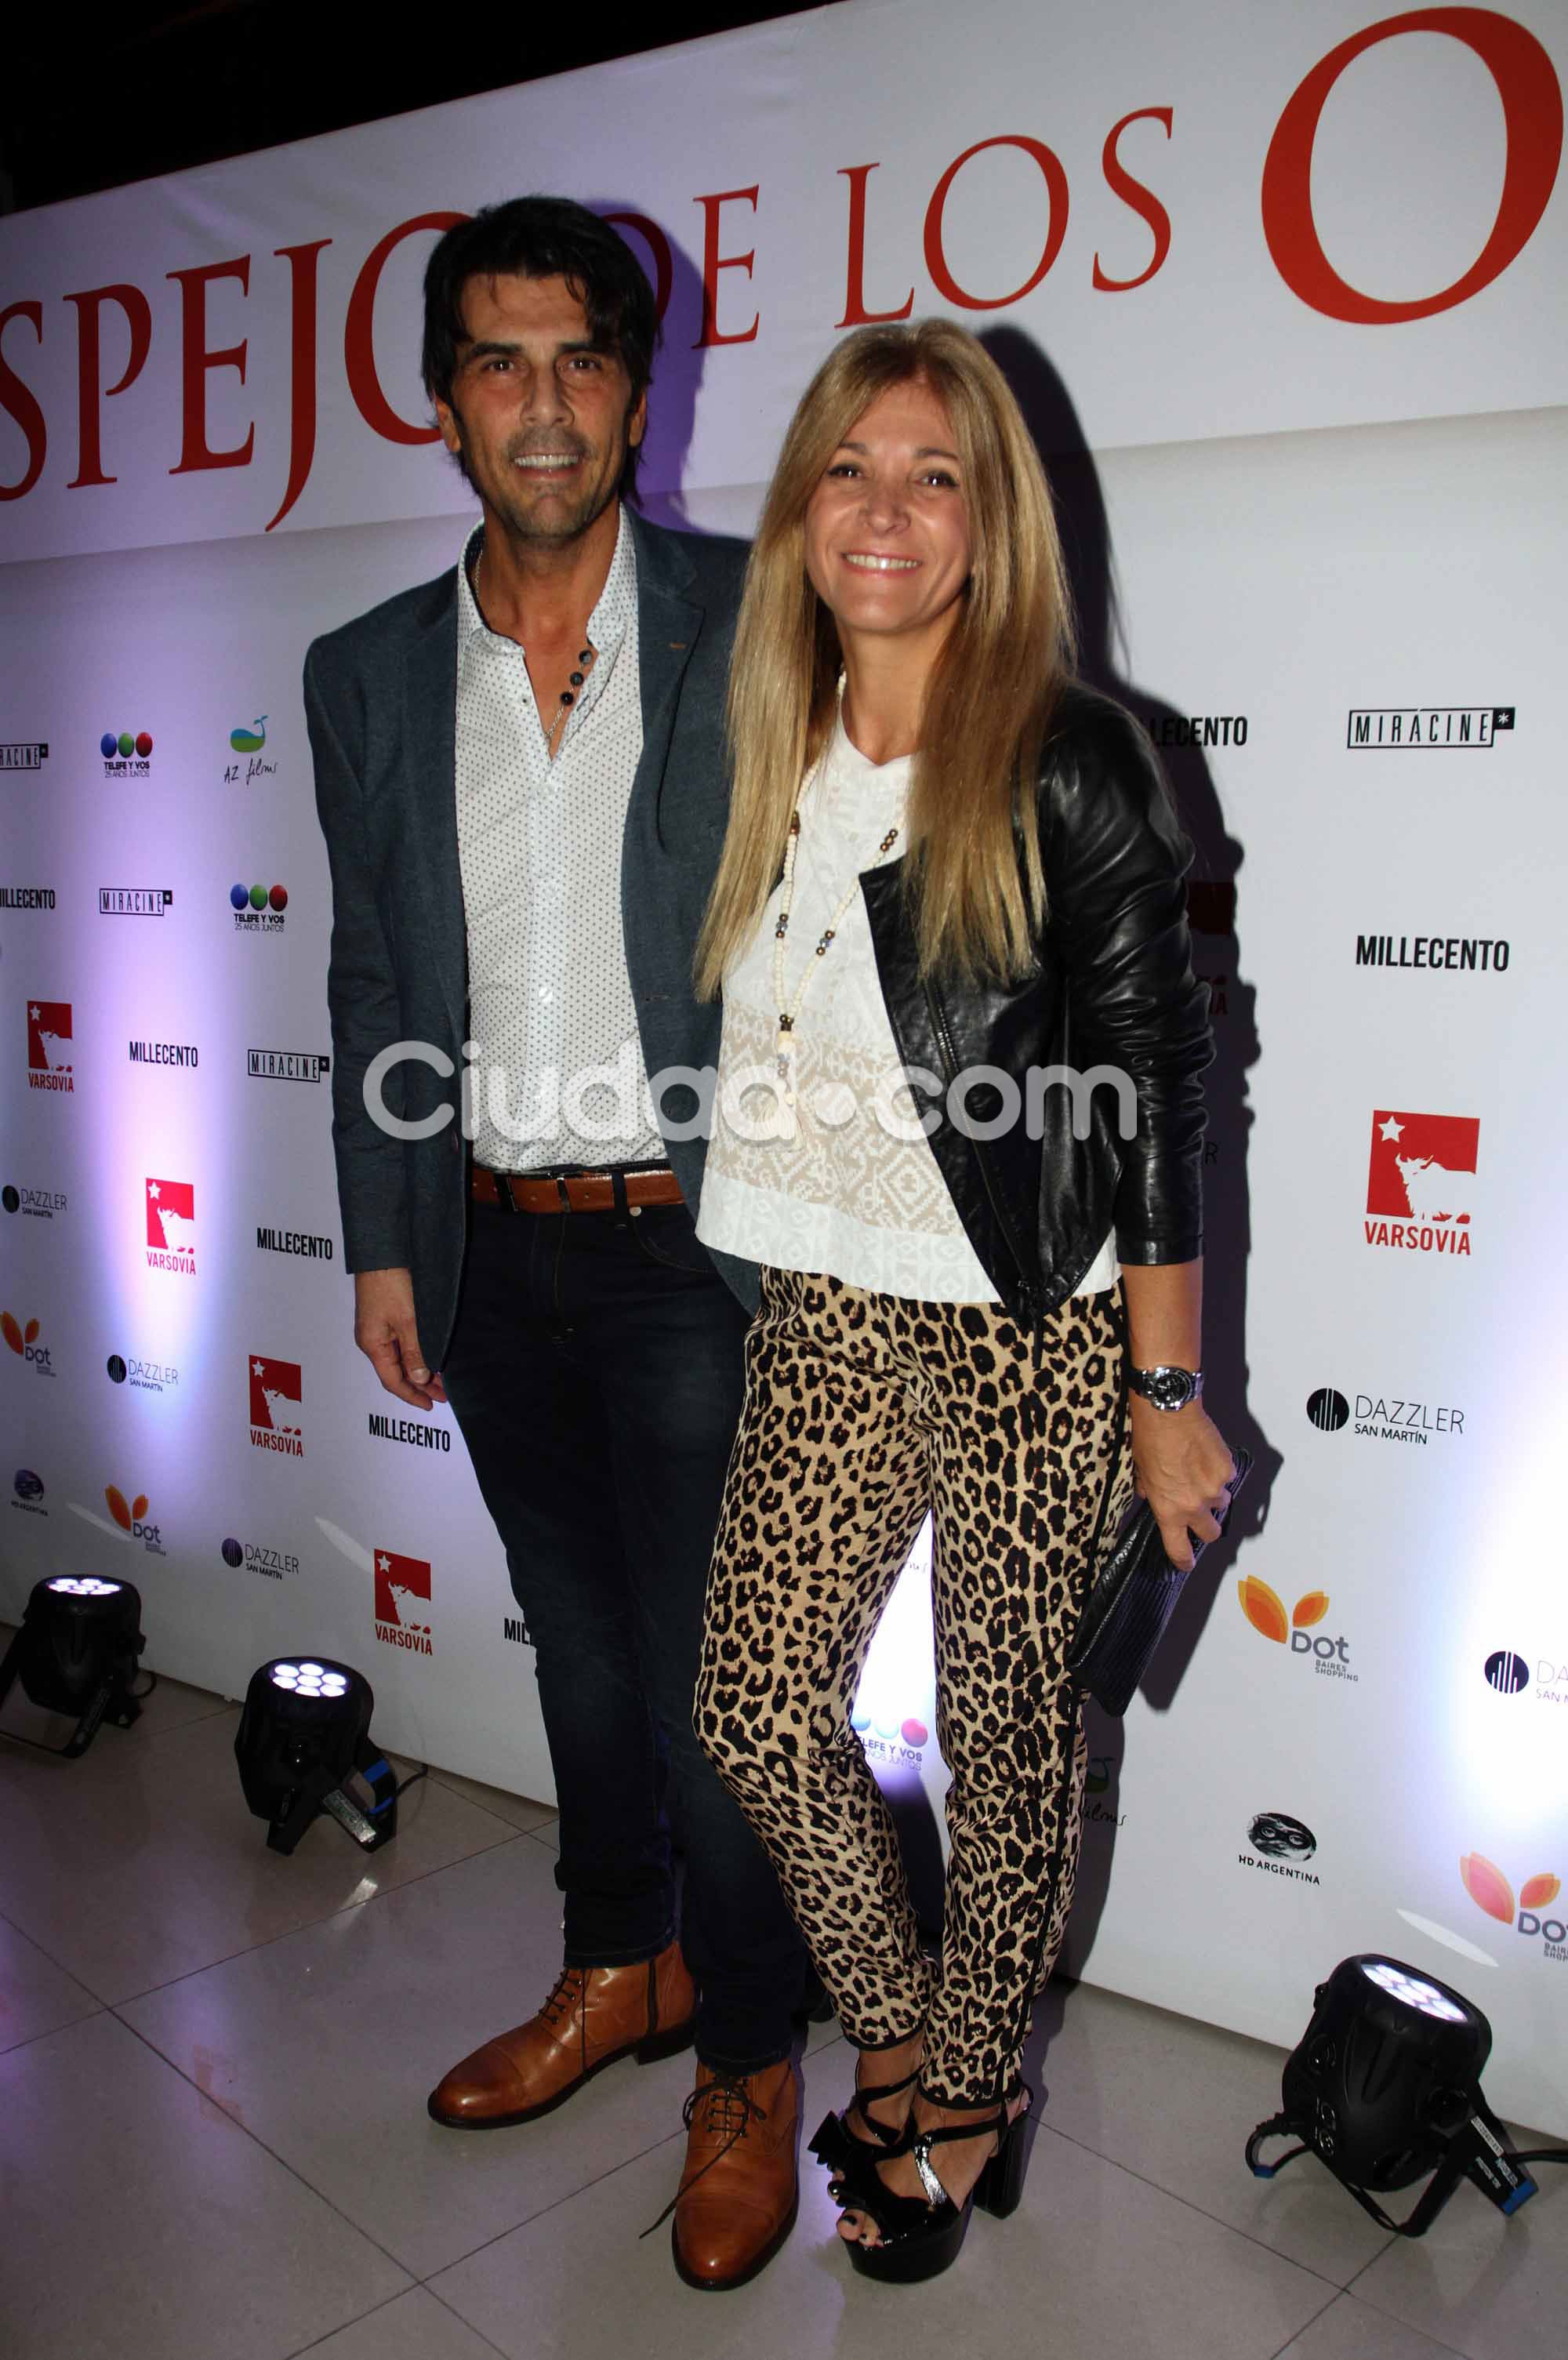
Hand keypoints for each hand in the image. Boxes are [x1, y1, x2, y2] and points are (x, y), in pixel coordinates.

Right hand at [353, 1267, 445, 1409]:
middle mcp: (372, 1340)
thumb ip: (414, 1351)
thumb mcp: (409, 1321)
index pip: (392, 1381)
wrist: (382, 1252)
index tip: (430, 1404)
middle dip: (419, 1385)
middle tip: (442, 1395)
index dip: (412, 1396)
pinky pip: (400, 1344)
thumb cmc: (389, 1282)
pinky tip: (429, 1355)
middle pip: (396, 1372)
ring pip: (399, 1358)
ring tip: (441, 1379)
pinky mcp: (384, 1317)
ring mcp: (377, 1329)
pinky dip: (415, 1354)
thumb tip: (418, 1378)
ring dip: (419, 1369)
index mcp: (372, 1345)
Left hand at [1129, 1397, 1235, 1571]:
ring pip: (1222, 1502)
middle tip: (1200, 1513)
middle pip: (1211, 1532)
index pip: (1179, 1548)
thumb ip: (1148, 1490)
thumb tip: (1149, 1494)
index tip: (1186, 1563)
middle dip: (1207, 1526)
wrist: (1168, 1411)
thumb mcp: (1140, 1471)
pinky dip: (1219, 1470)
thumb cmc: (1149, 1439)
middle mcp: (1194, 1505)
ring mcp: (1214, 1488)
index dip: (1184, 1560)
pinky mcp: (1227, 1470)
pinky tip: (1205, 1455)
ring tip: (1199, 1473)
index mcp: (1168, 1510)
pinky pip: (1227, 1477)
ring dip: (1214, 1494)